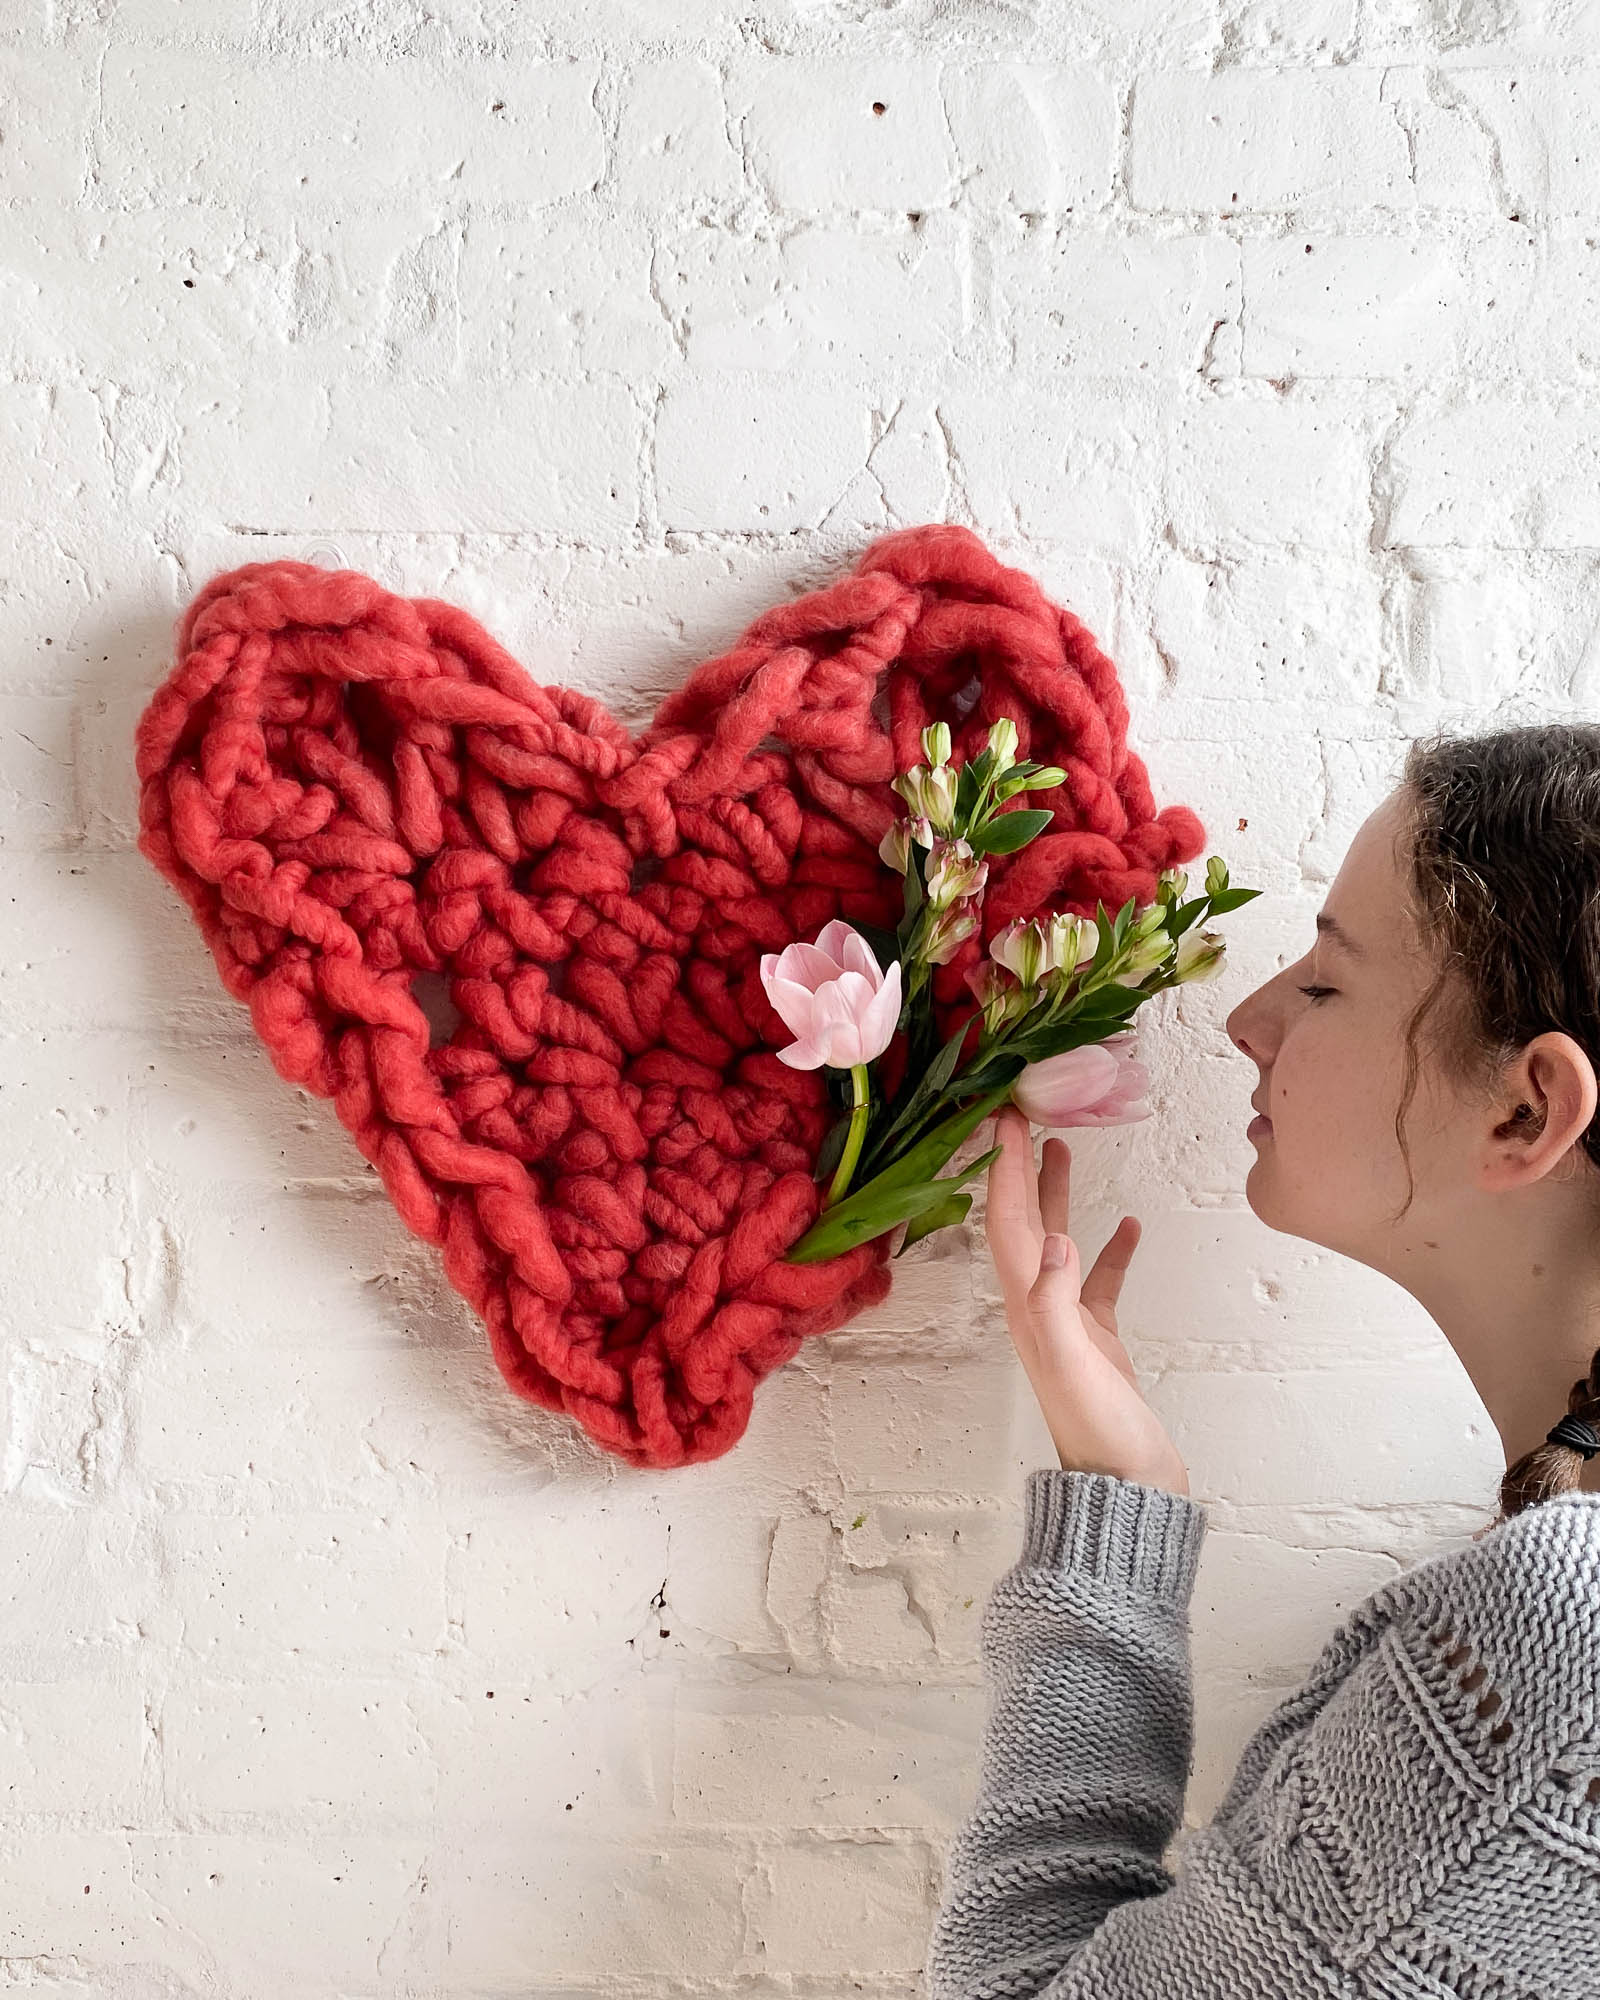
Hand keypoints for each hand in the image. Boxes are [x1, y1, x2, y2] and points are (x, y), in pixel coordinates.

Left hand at [983, 1102, 1189, 1496]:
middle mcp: (1037, 1307)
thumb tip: (1053, 1237)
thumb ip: (1058, 1302)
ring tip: (1062, 1145)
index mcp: (1025, 1306)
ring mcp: (1067, 1322)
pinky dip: (1110, 1249)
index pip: (1006, 1221)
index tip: (1004, 1120)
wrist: (1128, 1487)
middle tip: (1022, 1115)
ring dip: (1054, 1194)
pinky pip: (1099, 1280)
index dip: (1004, 1168)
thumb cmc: (1099, 1431)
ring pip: (1055, 1241)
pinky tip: (1128, 1226)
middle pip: (1020, 1220)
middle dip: (1017, 1167)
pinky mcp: (1098, 1338)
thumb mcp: (1073, 1362)